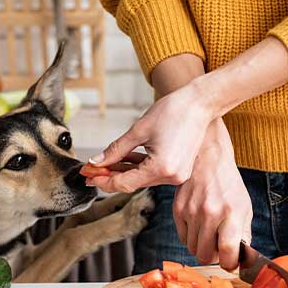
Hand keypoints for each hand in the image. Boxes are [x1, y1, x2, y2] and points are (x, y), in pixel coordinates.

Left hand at [86, 83, 214, 192]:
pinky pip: (153, 173)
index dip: (103, 180)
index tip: (88, 175)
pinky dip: (138, 167)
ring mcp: (177, 175)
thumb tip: (96, 162)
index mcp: (161, 168)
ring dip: (123, 172)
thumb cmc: (173, 111)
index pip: (124, 183)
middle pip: (133, 183)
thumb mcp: (138, 130)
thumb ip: (115, 150)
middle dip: (110, 176)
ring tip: (104, 164)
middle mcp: (171, 176)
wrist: (200, 103)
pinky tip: (123, 161)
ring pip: (142, 179)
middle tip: (91, 170)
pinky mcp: (179, 169)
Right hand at [173, 119, 251, 269]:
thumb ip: (243, 234)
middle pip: (205, 255)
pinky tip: (199, 225)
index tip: (231, 262)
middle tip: (218, 247)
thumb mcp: (244, 206)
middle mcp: (210, 213)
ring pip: (193, 249)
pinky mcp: (178, 209)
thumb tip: (240, 258)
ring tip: (209, 233)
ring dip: (201, 246)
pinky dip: (191, 237)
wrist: (207, 159)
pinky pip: (183, 237)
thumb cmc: (228, 184)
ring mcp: (191, 212)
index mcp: (231, 213)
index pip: (227, 251)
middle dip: (213, 257)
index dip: (229, 263)